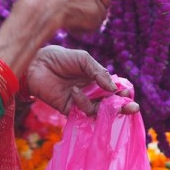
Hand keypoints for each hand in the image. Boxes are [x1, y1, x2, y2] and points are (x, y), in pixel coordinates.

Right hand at [15, 0, 109, 41]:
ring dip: (88, 20)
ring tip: (70, 24)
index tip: (78, 5)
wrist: (38, 6)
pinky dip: (84, 30)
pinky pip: (94, 25)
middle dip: (94, 8)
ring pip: (100, 13)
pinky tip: (70, 29)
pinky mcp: (95, 11)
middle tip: (81, 17)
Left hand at [25, 45, 139, 115]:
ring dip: (104, 106)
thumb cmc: (60, 57)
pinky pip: (82, 111)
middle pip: (110, 102)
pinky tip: (76, 91)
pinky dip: (82, 103)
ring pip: (99, 110)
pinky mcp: (69, 109)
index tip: (129, 93)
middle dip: (122, 106)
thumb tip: (113, 88)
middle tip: (133, 108)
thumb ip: (99, 72)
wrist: (36, 64)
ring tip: (106, 98)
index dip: (123, 92)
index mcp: (96, 78)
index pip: (114, 88)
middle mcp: (91, 91)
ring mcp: (81, 101)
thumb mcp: (83, 59)